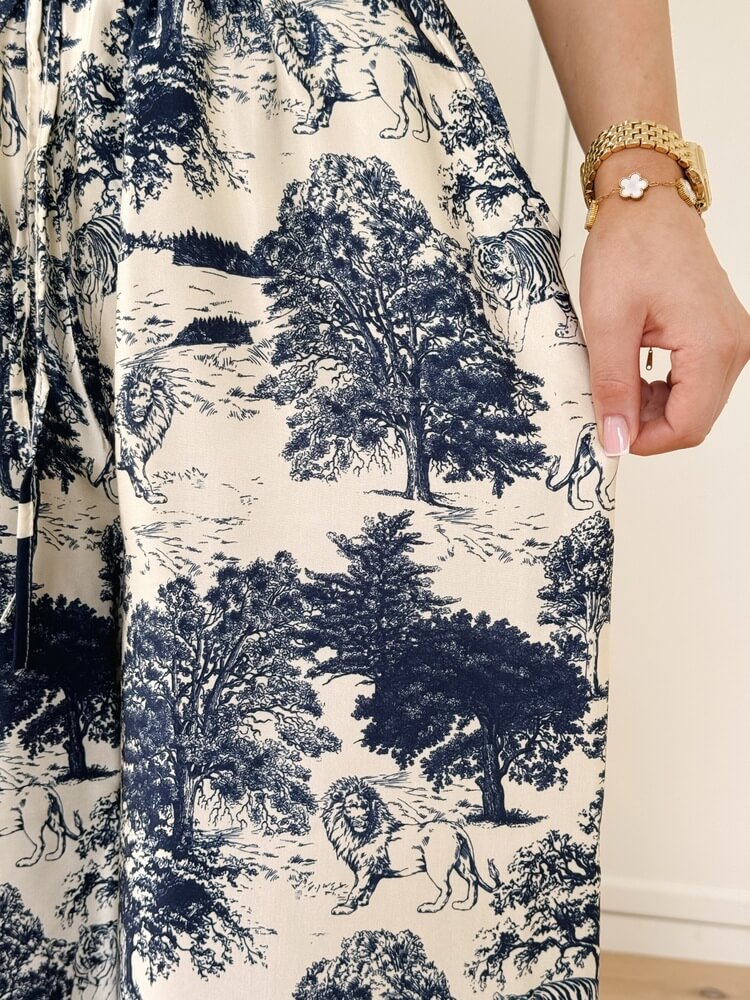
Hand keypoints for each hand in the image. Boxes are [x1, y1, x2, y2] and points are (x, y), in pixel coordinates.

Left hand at [579, 157, 749, 456]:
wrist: (647, 204)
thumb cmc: (630, 247)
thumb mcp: (608, 323)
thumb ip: (613, 387)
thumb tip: (615, 439)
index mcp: (712, 346)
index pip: (687, 427)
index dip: (644, 441)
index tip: (609, 430)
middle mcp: (734, 346)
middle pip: (695, 420)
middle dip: (648, 425)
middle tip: (608, 403)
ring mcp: (732, 340)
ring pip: (696, 404)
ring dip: (655, 408)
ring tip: (618, 381)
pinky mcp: (721, 334)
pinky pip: (698, 382)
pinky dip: (665, 389)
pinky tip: (636, 372)